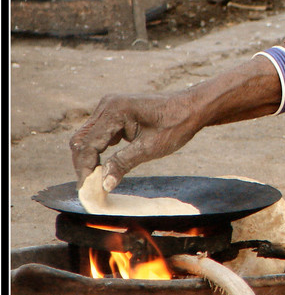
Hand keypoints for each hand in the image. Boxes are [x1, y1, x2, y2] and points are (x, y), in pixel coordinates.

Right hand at [69, 91, 203, 191]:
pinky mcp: (114, 113)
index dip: (85, 168)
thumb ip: (123, 163)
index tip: (87, 189)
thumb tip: (103, 184)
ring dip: (89, 159)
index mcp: (114, 110)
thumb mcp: (150, 148)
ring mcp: (109, 108)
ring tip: (94, 181)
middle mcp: (107, 105)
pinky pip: (98, 134)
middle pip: (81, 140)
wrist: (192, 107)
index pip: (88, 144)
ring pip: (87, 137)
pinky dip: (97, 151)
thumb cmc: (176, 125)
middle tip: (89, 188)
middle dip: (83, 165)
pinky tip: (103, 167)